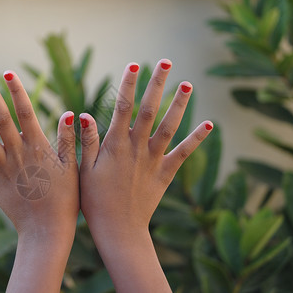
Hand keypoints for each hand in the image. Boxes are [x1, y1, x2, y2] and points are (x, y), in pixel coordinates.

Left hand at [0, 68, 78, 292]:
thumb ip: (68, 139)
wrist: (46, 231)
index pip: (25, 111)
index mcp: (38, 147)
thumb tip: (69, 112)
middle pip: (0, 116)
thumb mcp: (72, 167)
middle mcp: (17, 152)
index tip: (7, 72)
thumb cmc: (65, 199)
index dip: (16, 90)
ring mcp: (1, 167)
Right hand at [79, 60, 212, 291]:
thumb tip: (83, 113)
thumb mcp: (83, 170)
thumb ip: (86, 141)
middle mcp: (137, 147)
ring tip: (188, 84)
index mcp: (115, 144)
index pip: (122, 107)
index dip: (128, 84)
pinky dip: (197, 138)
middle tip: (166, 62)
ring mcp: (154, 159)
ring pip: (170, 126)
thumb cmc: (94, 200)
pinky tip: (209, 124)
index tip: (134, 65)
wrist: (119, 229)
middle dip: (157, 84)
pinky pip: (183, 153)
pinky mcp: (165, 173)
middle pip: (150, 109)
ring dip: (179, 104)